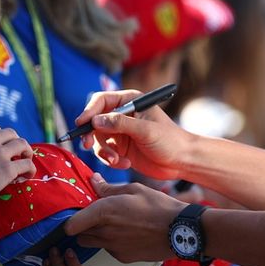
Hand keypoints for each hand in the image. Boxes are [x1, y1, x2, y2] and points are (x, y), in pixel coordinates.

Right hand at [0, 126, 35, 206]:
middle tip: (17, 155)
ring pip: (23, 144)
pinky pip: (27, 164)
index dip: (3, 140)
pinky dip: (30, 170)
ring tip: (25, 163)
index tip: (3, 150)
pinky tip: (25, 177)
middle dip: (16, 143)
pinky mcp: (7, 169)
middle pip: (12, 134)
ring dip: (27, 153)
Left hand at [64, 177, 184, 263]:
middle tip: (92, 217)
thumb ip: (108, 188)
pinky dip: (110, 243)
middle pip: (79, 236)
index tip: (73, 216)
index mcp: (104, 212)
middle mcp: (105, 232)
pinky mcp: (123, 257)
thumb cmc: (158, 206)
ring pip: (92, 244)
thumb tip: (93, 181)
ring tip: (110, 225)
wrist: (180, 231)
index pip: (71, 225)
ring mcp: (113, 248)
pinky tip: (126, 234)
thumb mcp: (133, 189)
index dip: (69, 221)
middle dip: (81, 227)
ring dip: (94, 235)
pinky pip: (108, 250)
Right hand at [75, 89, 189, 180]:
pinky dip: (110, 160)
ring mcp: (120, 132)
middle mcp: (122, 115)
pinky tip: (126, 164)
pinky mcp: (121, 149)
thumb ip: (120, 123)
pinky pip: (105, 153)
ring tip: (117, 160)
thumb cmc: (170, 140)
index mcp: (130, 102)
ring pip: (97, 139)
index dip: (89, 111)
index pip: (102, 101)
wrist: (182, 162)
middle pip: (95, 120)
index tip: (82, 123)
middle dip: (90, 134)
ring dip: (103, 151)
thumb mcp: (146, 130)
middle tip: (88, 145)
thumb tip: (95, 121)